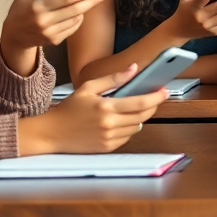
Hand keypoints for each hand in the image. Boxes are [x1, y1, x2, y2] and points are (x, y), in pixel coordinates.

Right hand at [1, 0, 104, 54]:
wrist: (14, 36)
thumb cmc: (20, 10)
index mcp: (37, 6)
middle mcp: (45, 21)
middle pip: (75, 9)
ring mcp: (50, 33)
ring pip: (76, 19)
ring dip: (86, 8)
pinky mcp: (54, 40)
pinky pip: (73, 28)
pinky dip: (79, 19)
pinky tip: (79, 11)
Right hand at [18, 64, 165, 154]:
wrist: (52, 133)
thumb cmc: (69, 109)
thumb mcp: (88, 87)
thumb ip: (113, 78)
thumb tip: (134, 68)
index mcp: (106, 107)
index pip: (140, 103)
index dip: (156, 97)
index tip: (164, 91)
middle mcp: (110, 124)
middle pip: (142, 116)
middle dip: (152, 107)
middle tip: (154, 98)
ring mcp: (109, 138)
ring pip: (136, 128)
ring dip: (139, 118)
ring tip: (132, 109)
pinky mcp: (107, 148)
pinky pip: (127, 138)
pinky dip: (128, 129)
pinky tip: (120, 122)